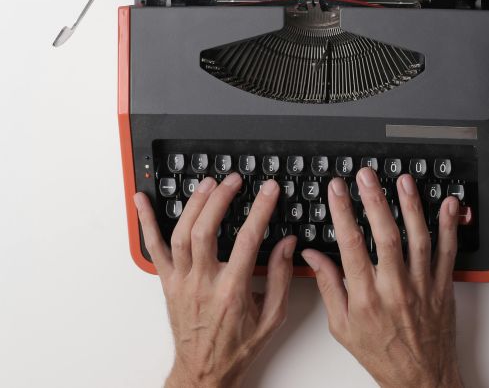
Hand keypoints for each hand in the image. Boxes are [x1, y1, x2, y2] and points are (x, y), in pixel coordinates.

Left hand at [134, 173, 296, 387]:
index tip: (269, 190)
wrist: (204, 373)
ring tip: (207, 183)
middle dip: (220, 199)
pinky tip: (142, 200)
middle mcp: (202, 283)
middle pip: (206, 231)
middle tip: (234, 180)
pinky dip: (146, 221)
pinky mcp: (167, 283)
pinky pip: (154, 248)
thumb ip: (280, 277)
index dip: (261, 209)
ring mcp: (181, 282)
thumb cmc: (237, 347)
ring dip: (193, 204)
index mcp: (232, 291)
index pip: (248, 240)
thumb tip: (287, 243)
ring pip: (181, 234)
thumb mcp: (272, 317)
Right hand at [302, 168, 462, 387]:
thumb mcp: (342, 326)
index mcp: (366, 297)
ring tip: (403, 181)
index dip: (342, 212)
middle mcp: (395, 288)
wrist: (421, 379)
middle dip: (375, 200)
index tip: (337, 189)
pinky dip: (449, 226)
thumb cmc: (381, 353)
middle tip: (367, 175)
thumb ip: (327, 285)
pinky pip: (448, 252)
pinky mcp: (443, 286)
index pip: (351, 245)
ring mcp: (422, 285)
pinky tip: (448, 204)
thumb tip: (312, 255)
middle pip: (386, 235)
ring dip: (411, 206)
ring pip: (418, 238)